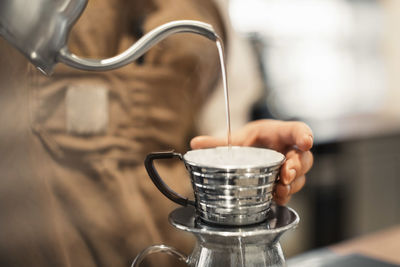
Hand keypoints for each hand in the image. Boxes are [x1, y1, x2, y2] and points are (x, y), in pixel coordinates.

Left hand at [190, 119, 313, 204]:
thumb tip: (195, 143)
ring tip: (279, 189)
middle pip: (304, 157)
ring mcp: (290, 167)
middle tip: (285, 174)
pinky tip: (276, 197)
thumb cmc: (250, 140)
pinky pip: (291, 190)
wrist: (252, 150)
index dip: (304, 135)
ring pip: (300, 176)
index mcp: (278, 133)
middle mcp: (288, 150)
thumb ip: (218, 142)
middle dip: (297, 167)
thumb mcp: (236, 139)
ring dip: (292, 184)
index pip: (297, 130)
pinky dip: (284, 195)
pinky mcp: (285, 182)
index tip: (305, 142)